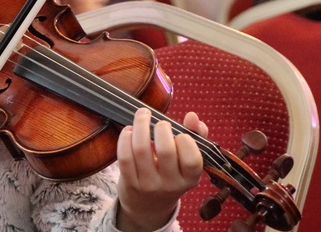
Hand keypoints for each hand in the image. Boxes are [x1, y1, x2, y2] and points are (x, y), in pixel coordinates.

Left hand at [115, 108, 207, 231]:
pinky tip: (129, 131)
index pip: (192, 159)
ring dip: (140, 125)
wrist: (148, 206)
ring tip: (142, 115)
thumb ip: (196, 136)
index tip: (179, 134)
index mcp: (189, 178)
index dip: (186, 140)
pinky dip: (125, 138)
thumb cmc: (172, 174)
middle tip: (161, 122)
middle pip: (166, 150)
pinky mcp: (129, 182)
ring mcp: (148, 184)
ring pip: (141, 149)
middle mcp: (170, 184)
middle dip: (162, 128)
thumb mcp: (187, 161)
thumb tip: (192, 116)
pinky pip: (124, 157)